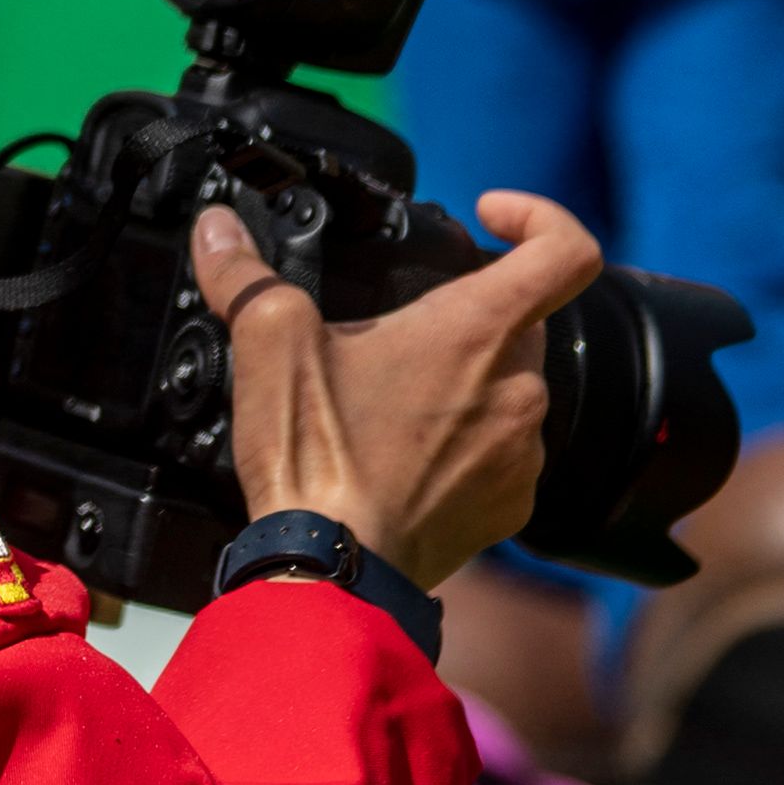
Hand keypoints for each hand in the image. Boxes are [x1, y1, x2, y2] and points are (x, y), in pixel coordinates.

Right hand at [195, 189, 600, 590]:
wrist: (332, 568)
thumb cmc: (317, 453)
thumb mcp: (268, 338)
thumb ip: (242, 270)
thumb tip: (216, 228)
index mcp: (478, 330)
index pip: (567, 250)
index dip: (539, 216)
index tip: (489, 217)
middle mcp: (519, 388)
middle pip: (523, 319)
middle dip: (467, 312)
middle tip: (400, 328)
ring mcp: (523, 452)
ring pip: (508, 387)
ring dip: (461, 381)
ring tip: (388, 399)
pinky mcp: (511, 504)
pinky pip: (501, 452)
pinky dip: (461, 442)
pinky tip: (400, 453)